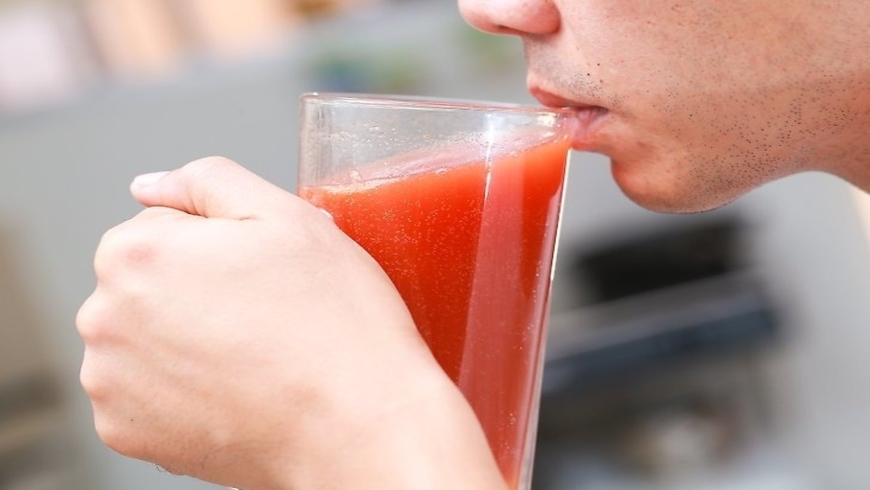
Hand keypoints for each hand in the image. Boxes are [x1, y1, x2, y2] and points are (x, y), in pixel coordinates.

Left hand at [77, 157, 504, 489]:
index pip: (165, 223)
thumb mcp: (287, 216)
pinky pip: (150, 391)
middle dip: (198, 288)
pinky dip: (183, 388)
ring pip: (148, 336)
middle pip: (150, 281)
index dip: (222, 243)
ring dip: (188, 338)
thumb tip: (148, 185)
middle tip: (265, 312)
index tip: (261, 272)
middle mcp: (103, 319)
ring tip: (254, 354)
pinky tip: (236, 389)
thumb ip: (207, 180)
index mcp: (134, 253)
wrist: (357, 428)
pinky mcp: (127, 433)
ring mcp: (111, 384)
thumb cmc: (334, 323)